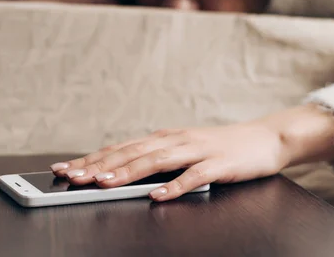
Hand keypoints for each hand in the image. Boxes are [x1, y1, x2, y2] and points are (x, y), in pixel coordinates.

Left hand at [50, 104, 333, 201]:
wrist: (265, 138)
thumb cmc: (221, 147)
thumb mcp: (184, 149)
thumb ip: (158, 157)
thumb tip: (124, 169)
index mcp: (164, 137)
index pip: (121, 148)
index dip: (93, 158)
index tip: (68, 168)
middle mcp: (176, 140)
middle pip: (132, 152)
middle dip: (99, 165)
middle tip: (74, 177)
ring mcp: (197, 150)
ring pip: (157, 161)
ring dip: (129, 172)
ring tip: (105, 183)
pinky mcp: (218, 164)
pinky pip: (194, 177)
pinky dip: (174, 186)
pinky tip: (158, 195)